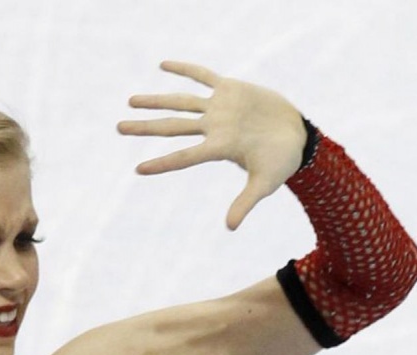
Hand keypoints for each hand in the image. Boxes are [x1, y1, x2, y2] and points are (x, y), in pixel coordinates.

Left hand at [118, 61, 307, 229]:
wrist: (297, 137)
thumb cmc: (281, 163)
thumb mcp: (265, 184)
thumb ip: (245, 202)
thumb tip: (229, 228)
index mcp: (219, 148)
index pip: (184, 157)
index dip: (162, 163)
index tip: (138, 170)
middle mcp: (214, 128)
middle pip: (173, 126)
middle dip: (146, 127)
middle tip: (119, 128)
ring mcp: (220, 108)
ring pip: (181, 102)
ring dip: (157, 100)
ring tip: (131, 100)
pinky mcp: (230, 89)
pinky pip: (203, 76)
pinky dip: (186, 70)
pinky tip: (163, 65)